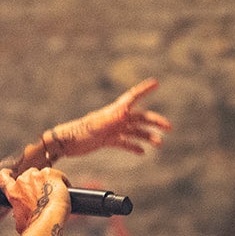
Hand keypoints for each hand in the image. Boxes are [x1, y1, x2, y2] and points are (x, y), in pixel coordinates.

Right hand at [0, 166, 67, 233]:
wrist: (49, 220)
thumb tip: (19, 220)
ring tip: (55, 195)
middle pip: (29, 175)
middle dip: (36, 182)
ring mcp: (36, 175)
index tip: (9, 173)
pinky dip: (62, 182)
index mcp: (13, 192)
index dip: (6, 174)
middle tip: (44, 194)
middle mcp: (22, 181)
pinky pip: (58, 175)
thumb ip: (19, 215)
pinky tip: (64, 192)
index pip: (3, 177)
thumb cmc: (36, 224)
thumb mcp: (21, 222)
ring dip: (49, 181)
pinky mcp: (50, 173)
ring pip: (43, 174)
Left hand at [50, 79, 170, 156]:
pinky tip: (142, 152)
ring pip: (134, 131)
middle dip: (155, 122)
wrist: (65, 143)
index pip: (133, 97)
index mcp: (115, 111)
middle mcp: (116, 118)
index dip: (145, 90)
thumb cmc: (79, 132)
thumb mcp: (98, 125)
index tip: (156, 83)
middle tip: (169, 128)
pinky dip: (134, 146)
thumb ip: (112, 118)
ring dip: (147, 137)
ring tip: (159, 144)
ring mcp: (112, 129)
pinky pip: (124, 142)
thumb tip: (127, 112)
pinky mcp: (107, 139)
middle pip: (140, 117)